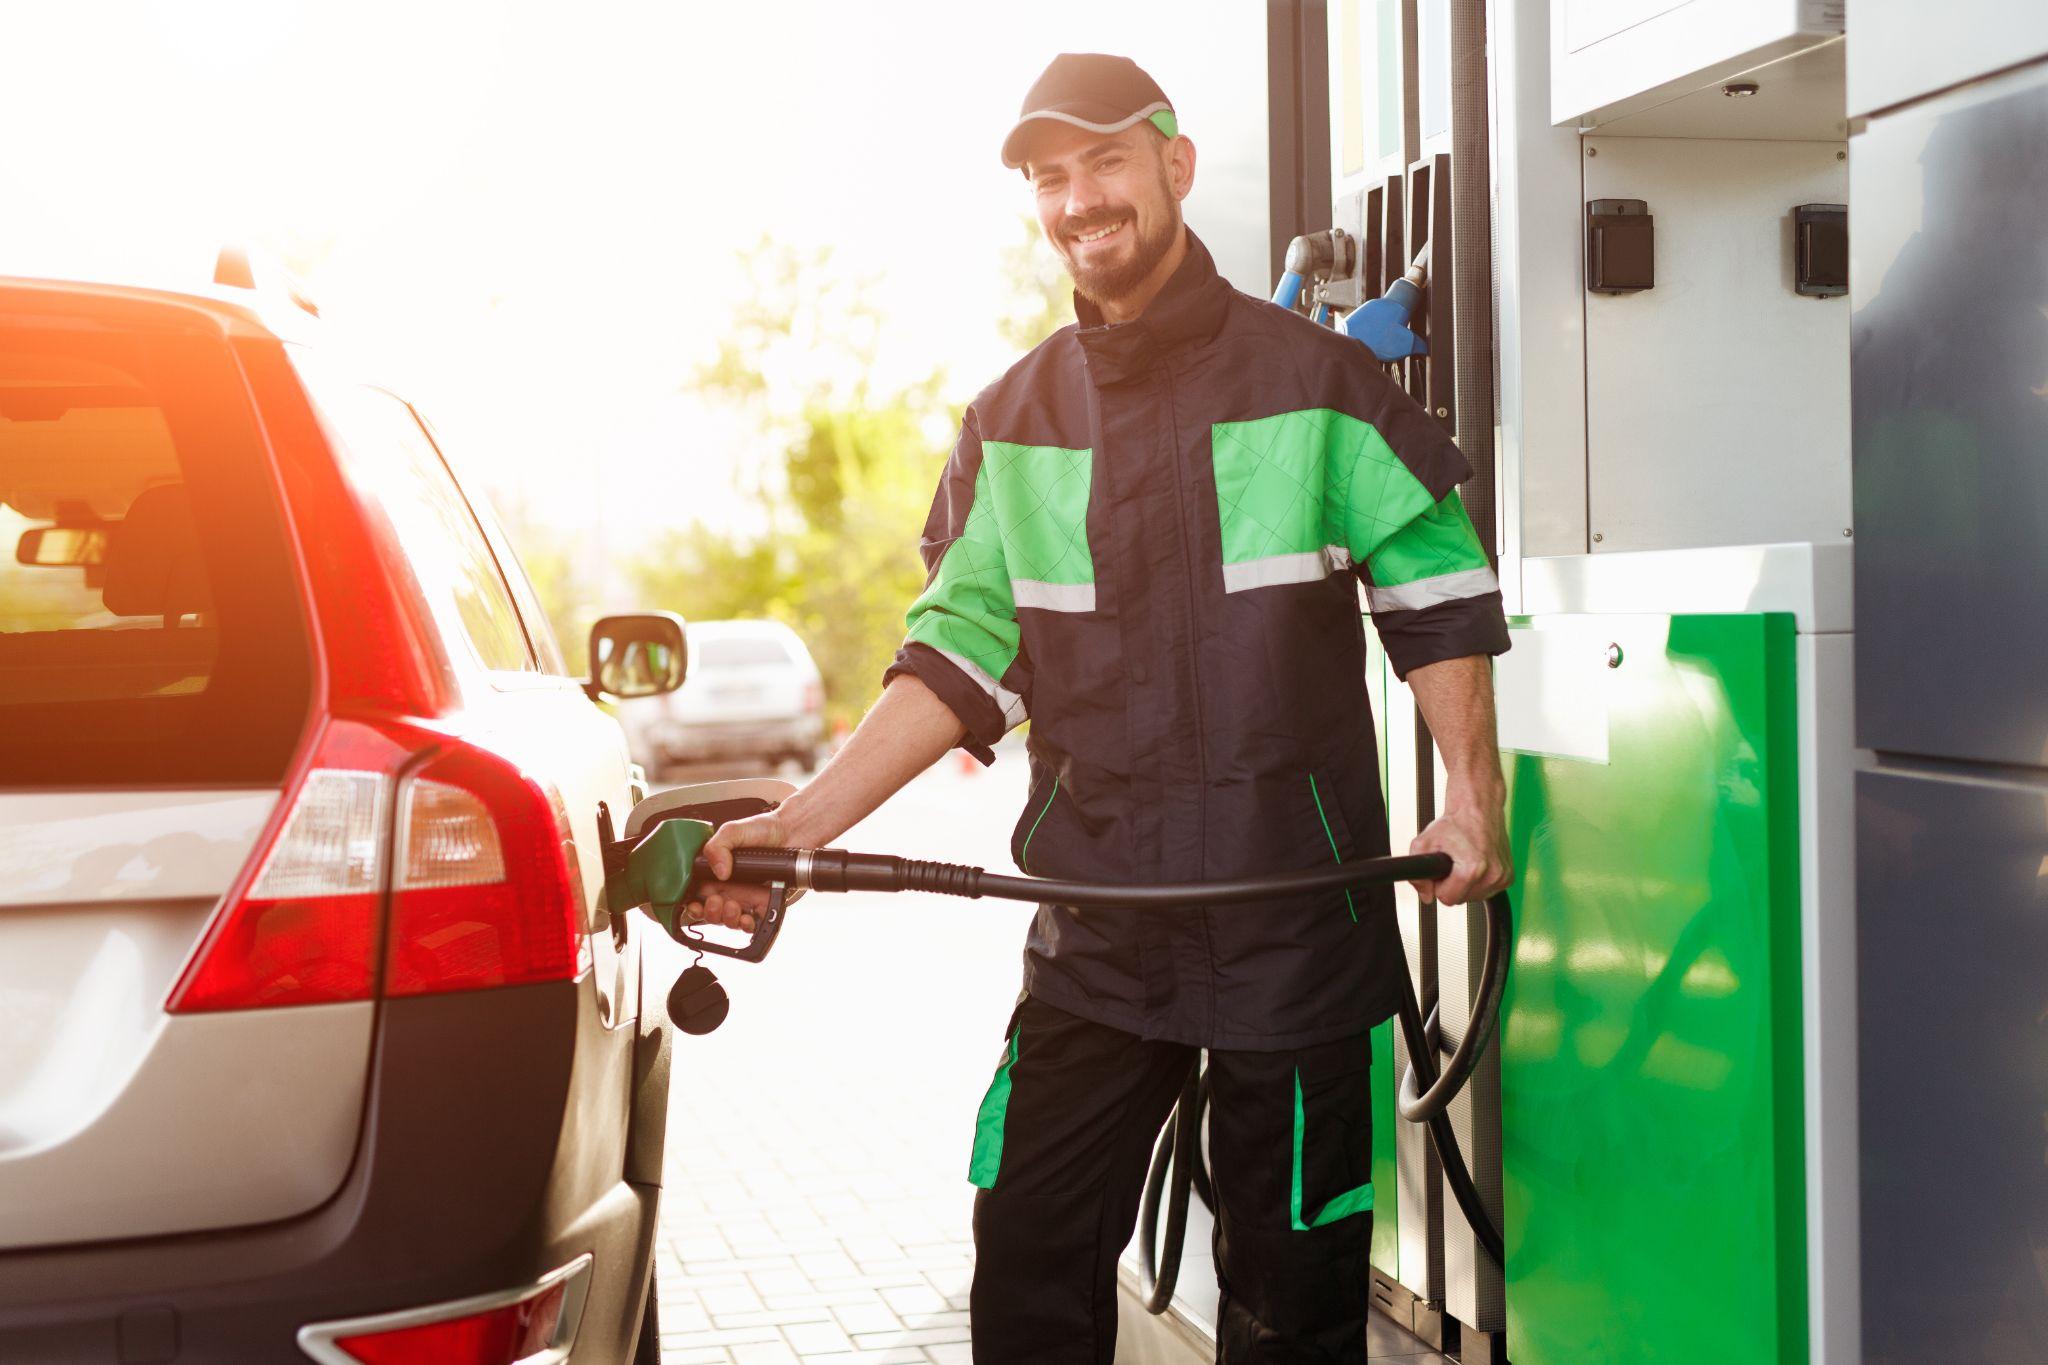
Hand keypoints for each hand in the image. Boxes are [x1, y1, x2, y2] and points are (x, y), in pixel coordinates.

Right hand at [684, 811, 791, 932]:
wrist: (792, 831)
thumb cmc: (763, 829)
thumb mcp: (732, 831)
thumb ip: (717, 847)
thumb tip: (719, 873)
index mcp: (717, 873)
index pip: (698, 895)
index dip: (693, 904)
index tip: (694, 904)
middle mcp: (730, 888)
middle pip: (712, 913)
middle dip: (711, 913)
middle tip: (717, 901)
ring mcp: (747, 897)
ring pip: (730, 920)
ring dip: (727, 919)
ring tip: (733, 906)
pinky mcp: (765, 903)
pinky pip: (754, 922)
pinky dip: (747, 925)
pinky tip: (747, 918)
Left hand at [1409, 790, 1512, 905]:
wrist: (1478, 808)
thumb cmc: (1454, 824)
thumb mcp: (1423, 844)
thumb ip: (1417, 876)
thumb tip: (1425, 896)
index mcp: (1473, 869)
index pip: (1447, 899)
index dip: (1439, 885)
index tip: (1441, 870)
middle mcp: (1492, 875)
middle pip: (1461, 900)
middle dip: (1452, 885)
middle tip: (1452, 863)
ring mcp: (1503, 877)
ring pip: (1474, 897)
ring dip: (1465, 884)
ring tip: (1464, 861)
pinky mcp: (1508, 877)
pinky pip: (1486, 891)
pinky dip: (1478, 881)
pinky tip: (1476, 863)